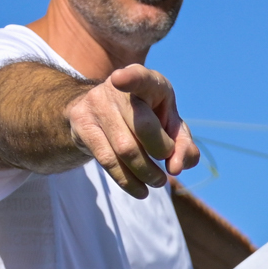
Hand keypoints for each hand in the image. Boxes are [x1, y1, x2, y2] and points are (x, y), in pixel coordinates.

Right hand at [65, 64, 197, 196]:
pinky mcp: (83, 126)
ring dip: (147, 172)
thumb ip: (184, 145)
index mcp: (146, 82)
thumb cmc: (146, 119)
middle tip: (167, 167)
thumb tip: (176, 167)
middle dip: (161, 151)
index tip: (119, 79)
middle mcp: (117, 90)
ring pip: (126, 149)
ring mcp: (97, 106)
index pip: (139, 76)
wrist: (99, 114)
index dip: (130, 78)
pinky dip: (128, 182)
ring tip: (158, 182)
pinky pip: (108, 160)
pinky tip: (141, 191)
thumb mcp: (170, 127)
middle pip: (143, 126)